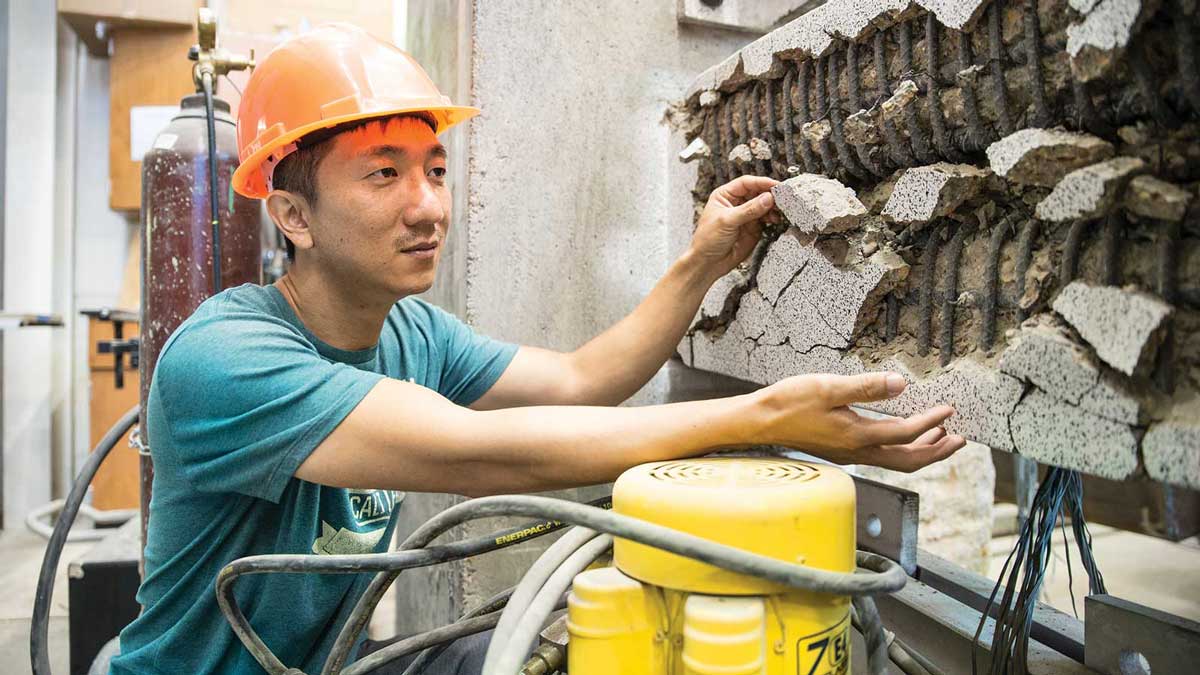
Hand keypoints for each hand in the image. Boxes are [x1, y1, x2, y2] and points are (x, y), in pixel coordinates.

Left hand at [688, 175, 779, 279]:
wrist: (708, 263)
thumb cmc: (707, 240)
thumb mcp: (727, 221)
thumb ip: (749, 210)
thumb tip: (767, 198)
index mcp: (725, 196)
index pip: (746, 183)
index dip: (761, 182)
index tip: (774, 185)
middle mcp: (736, 204)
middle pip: (758, 192)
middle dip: (769, 195)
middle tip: (781, 198)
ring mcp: (746, 216)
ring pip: (764, 206)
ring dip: (773, 207)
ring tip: (779, 210)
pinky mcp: (753, 228)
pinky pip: (766, 219)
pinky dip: (773, 218)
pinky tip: (776, 219)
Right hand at [753, 372, 964, 472]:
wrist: (759, 422)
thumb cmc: (789, 403)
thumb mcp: (828, 388)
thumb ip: (866, 387)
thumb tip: (900, 385)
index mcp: (858, 437)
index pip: (905, 432)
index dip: (931, 421)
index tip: (949, 409)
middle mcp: (857, 451)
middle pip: (908, 460)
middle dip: (937, 450)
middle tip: (960, 439)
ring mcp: (849, 453)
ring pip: (895, 459)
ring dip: (922, 450)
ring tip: (940, 437)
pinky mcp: (841, 450)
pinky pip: (881, 454)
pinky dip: (901, 446)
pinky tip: (900, 431)